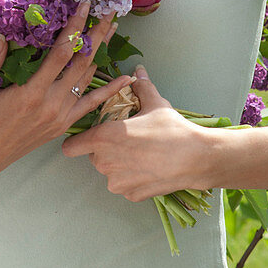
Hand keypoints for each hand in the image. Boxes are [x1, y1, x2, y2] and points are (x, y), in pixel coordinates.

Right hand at [0, 2, 132, 178]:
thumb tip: (1, 35)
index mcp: (30, 93)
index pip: (61, 53)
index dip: (75, 28)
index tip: (85, 6)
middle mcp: (51, 104)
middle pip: (81, 62)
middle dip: (96, 34)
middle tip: (108, 11)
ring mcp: (60, 116)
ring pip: (88, 78)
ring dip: (102, 52)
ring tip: (112, 29)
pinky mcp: (63, 124)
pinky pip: (91, 104)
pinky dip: (109, 90)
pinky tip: (125, 78)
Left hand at [62, 66, 214, 200]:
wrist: (196, 158)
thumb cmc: (172, 130)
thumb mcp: (155, 104)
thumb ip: (141, 88)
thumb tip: (138, 72)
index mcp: (103, 138)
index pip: (70, 146)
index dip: (78, 140)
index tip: (89, 136)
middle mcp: (104, 163)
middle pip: (93, 156)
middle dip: (105, 149)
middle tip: (127, 140)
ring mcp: (117, 182)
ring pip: (109, 171)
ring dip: (119, 164)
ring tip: (142, 154)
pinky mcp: (131, 195)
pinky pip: (125, 184)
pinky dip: (133, 178)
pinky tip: (150, 167)